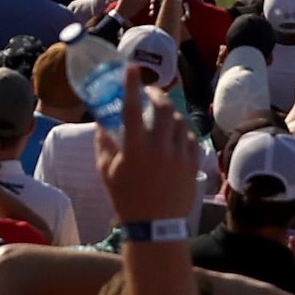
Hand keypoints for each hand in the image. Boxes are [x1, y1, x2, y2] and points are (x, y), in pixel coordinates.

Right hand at [101, 78, 203, 227]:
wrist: (155, 226)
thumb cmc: (126, 198)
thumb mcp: (107, 171)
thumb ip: (104, 143)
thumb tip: (102, 122)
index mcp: (135, 148)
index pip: (132, 108)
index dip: (131, 85)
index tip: (132, 68)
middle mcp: (159, 147)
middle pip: (164, 108)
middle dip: (157, 95)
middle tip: (151, 93)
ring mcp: (179, 155)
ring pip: (180, 121)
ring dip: (171, 113)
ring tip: (163, 115)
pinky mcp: (192, 164)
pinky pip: (190, 138)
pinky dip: (182, 132)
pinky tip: (175, 135)